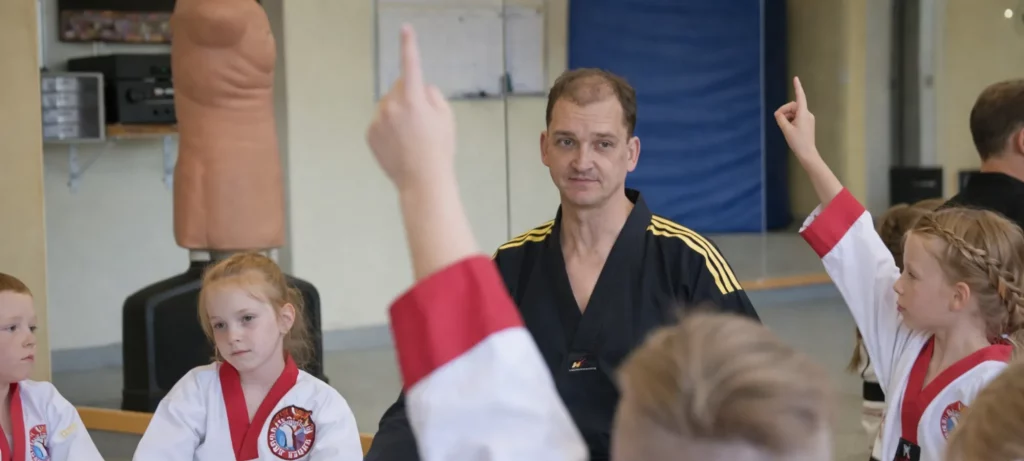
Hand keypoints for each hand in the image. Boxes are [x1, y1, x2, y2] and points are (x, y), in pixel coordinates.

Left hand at [366, 25, 455, 192]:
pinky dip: (388, 128)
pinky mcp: (370, 133)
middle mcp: (392, 106)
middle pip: (400, 88)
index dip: (409, 45)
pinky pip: (380, 121)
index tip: (406, 30)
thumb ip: (433, 96)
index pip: (411, 65)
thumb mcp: (446, 118)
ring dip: (398, 113)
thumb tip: (421, 89)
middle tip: (422, 121)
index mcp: (413, 99)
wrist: (422, 180)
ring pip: (389, 105)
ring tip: (411, 137)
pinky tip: (400, 144)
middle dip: (409, 96)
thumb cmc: (438, 150)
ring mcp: (378, 120)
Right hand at [774, 76, 816, 159]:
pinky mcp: (807, 123)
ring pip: (794, 112)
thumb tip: (778, 113)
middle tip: (777, 119)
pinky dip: (791, 120)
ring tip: (784, 127)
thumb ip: (780, 118)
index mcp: (803, 114)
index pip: (800, 97)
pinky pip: (797, 117)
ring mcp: (808, 119)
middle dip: (784, 110)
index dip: (797, 87)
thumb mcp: (786, 129)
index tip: (795, 78)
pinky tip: (788, 129)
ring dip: (787, 116)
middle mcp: (807, 114)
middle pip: (793, 106)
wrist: (807, 153)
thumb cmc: (798, 142)